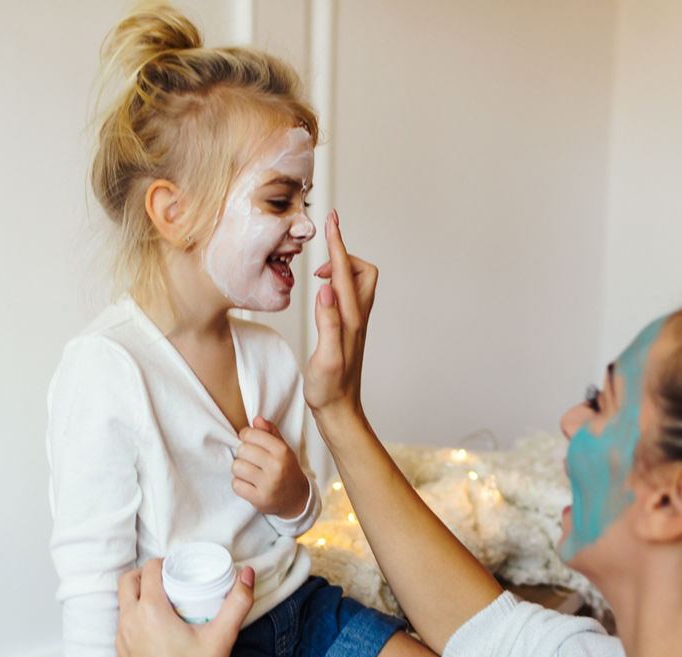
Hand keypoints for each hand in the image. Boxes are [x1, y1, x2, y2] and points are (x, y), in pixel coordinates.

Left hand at [115, 559, 254, 656]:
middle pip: (127, 582)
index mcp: (150, 612)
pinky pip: (123, 628)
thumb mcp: (222, 638)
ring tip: (164, 603)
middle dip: (145, 574)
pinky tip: (155, 631)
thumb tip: (248, 573)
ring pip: (123, 606)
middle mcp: (129, 623)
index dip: (163, 563)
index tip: (178, 568)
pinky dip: (135, 620)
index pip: (148, 570)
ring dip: (138, 597)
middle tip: (168, 580)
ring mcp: (121, 642)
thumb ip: (238, 602)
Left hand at [231, 416, 309, 516]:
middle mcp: (276, 466)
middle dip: (243, 453)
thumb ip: (270, 433)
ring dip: (240, 469)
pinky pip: (236, 485)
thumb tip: (256, 419)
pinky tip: (249, 484)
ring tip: (249, 472)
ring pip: (237, 467)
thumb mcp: (283, 449)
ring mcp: (268, 484)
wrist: (297, 498)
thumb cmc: (286, 470)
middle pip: (242, 450)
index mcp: (282, 451)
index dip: (245, 436)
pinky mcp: (260, 499)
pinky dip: (239, 484)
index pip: (250, 434)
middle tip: (250, 459)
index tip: (248, 441)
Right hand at [304, 209, 377, 420]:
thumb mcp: (326, 357)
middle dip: (344, 255)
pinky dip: (337, 284)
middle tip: (320, 260)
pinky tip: (322, 294)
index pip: (345, 273)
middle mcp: (356, 317)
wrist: (339, 411)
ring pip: (357, 283)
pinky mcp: (349, 330)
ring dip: (340, 270)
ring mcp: (354, 324)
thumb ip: (327, 323)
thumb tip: (327, 288)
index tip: (332, 220)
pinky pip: (348, 296)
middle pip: (363, 271)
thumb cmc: (329, 389)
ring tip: (318, 275)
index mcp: (349, 319)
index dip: (337, 244)